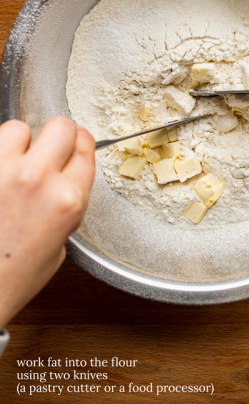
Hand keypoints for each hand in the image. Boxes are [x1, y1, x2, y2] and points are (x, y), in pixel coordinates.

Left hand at [0, 117, 95, 327]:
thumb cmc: (14, 276)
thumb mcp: (61, 240)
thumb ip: (65, 202)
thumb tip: (61, 177)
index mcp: (68, 199)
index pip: (85, 146)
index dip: (80, 144)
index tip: (74, 146)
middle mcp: (38, 179)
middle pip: (60, 126)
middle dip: (56, 136)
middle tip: (47, 150)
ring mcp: (2, 172)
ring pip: (19, 127)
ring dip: (18, 142)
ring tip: (13, 162)